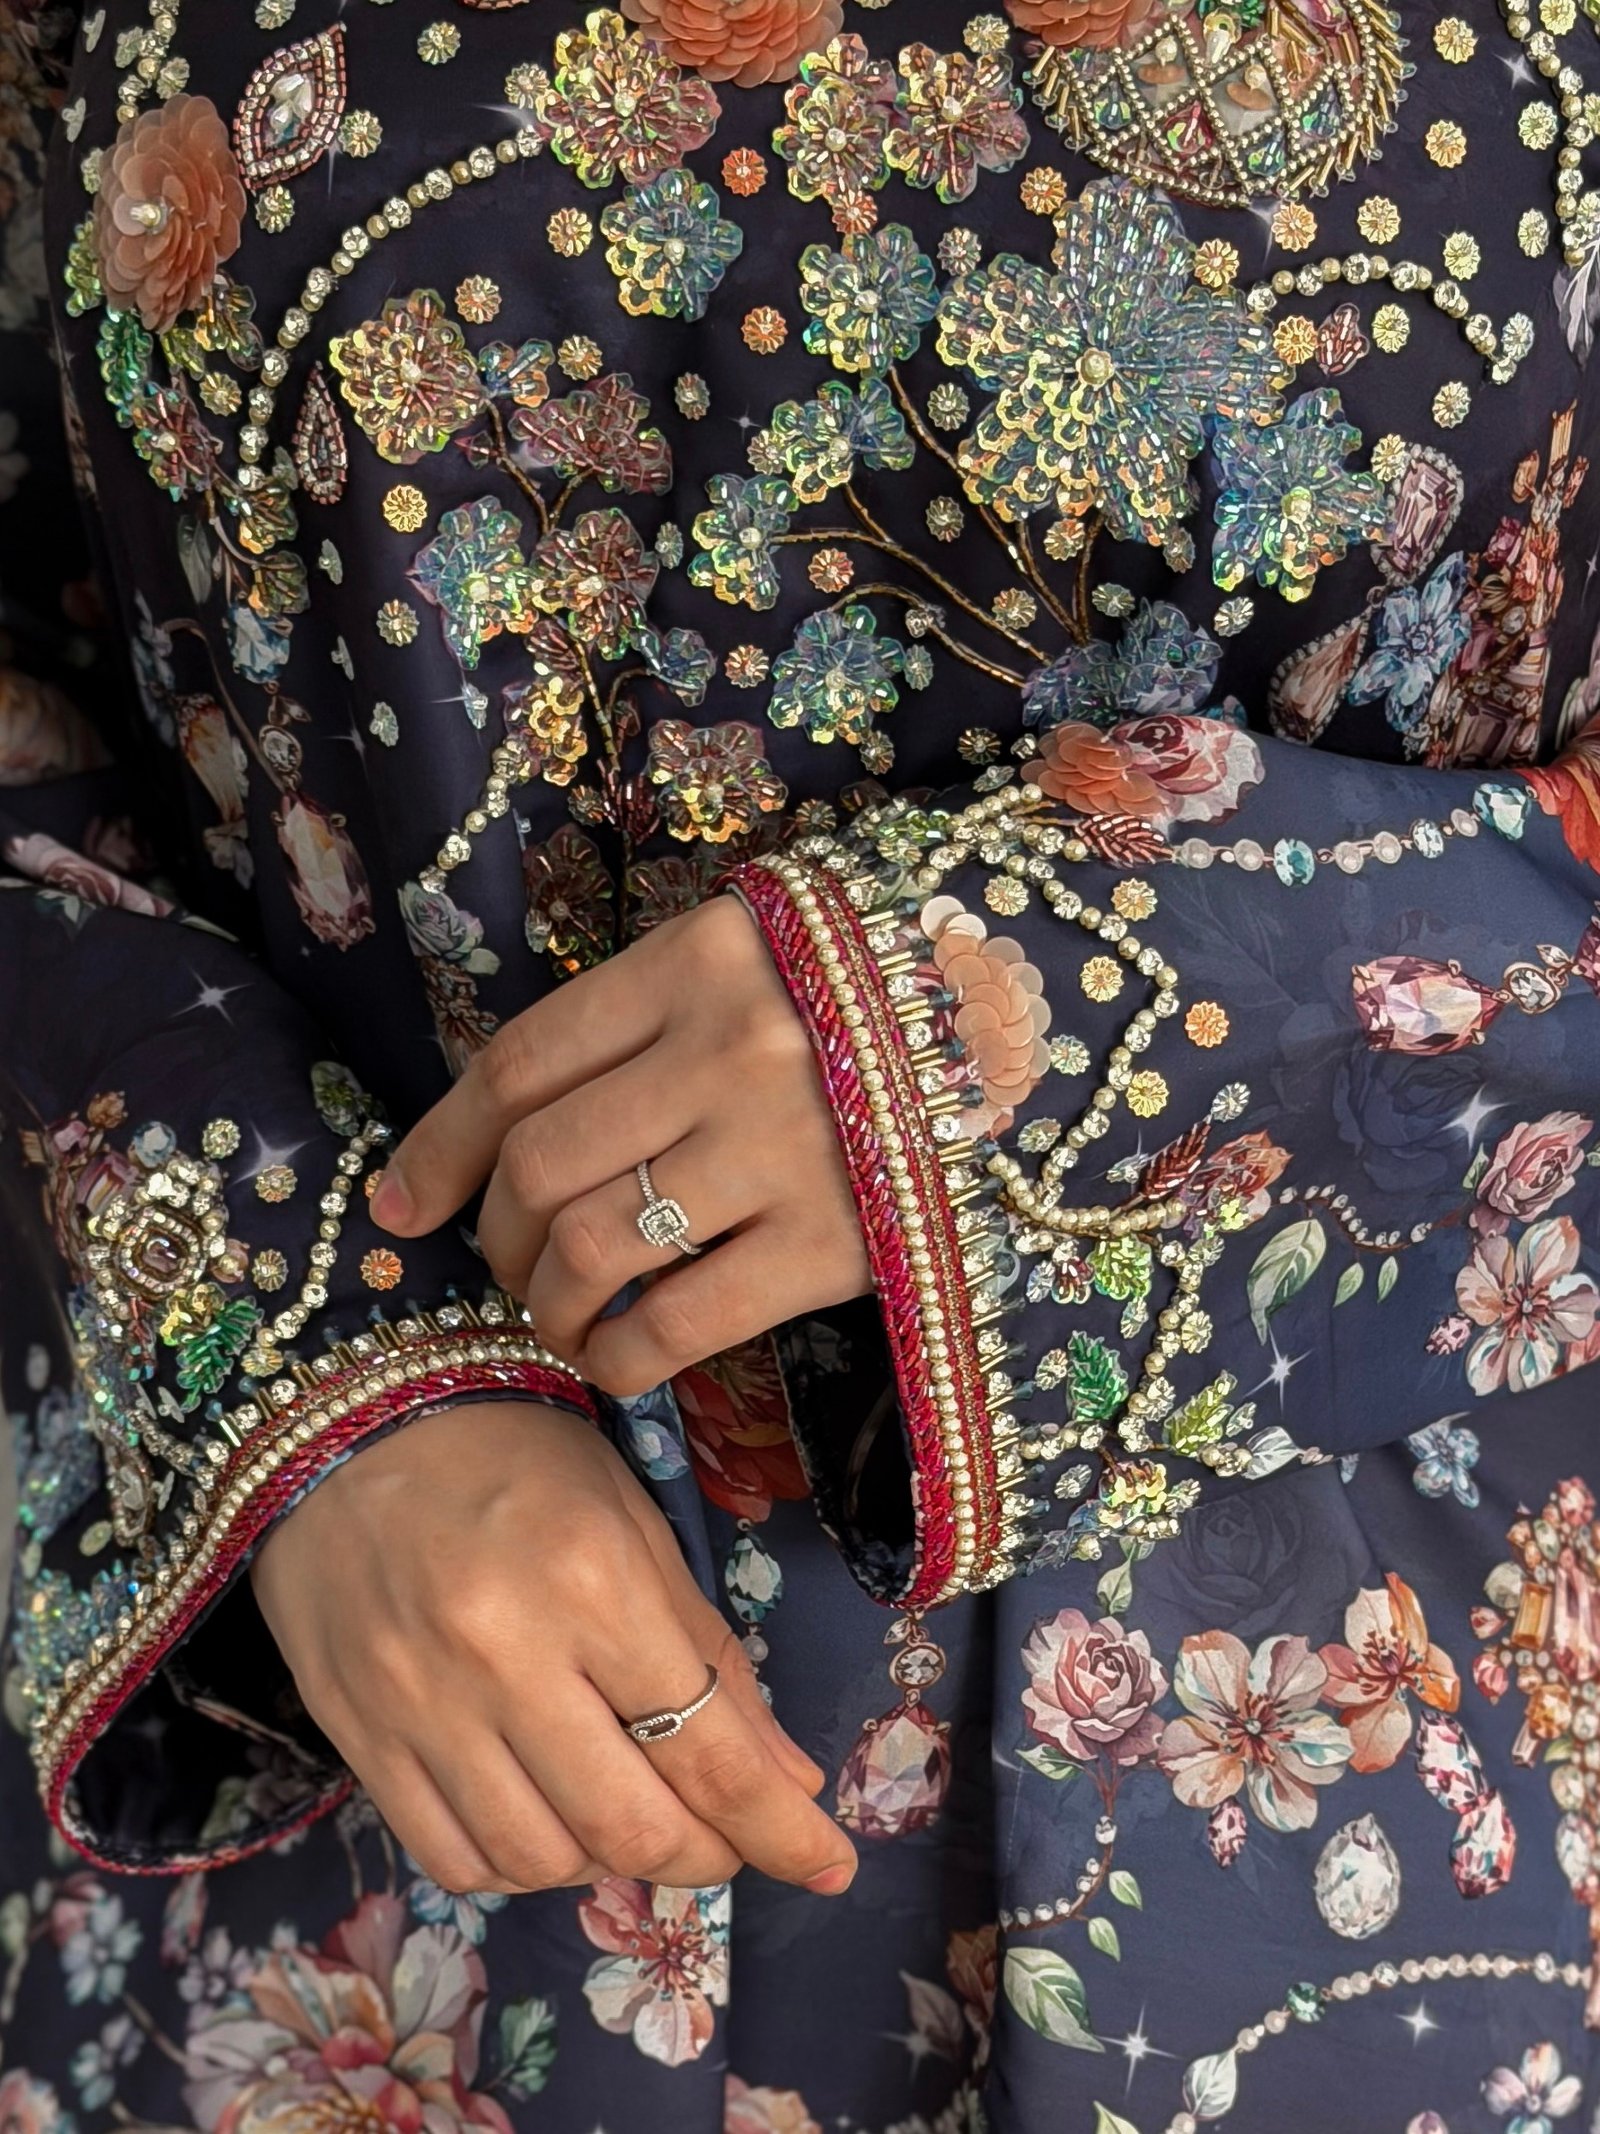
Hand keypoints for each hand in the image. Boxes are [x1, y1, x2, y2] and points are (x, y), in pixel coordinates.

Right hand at [251, 1400, 856, 1895]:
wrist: (346, 1425)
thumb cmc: (514, 1459)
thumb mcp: (634, 1524)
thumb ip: (708, 1654)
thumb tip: (786, 1779)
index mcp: (596, 1582)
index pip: (708, 1749)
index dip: (781, 1830)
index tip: (830, 1865)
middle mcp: (506, 1654)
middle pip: (630, 1826)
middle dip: (704, 1856)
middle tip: (728, 1842)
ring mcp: (421, 1704)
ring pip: (542, 1860)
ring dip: (608, 1861)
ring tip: (627, 1813)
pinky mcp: (358, 1735)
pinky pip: (453, 1858)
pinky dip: (517, 1866)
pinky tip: (544, 1821)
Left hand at [371, 897, 871, 1395]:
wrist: (1039, 1031)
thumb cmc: (870, 998)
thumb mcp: (752, 960)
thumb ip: (641, 1018)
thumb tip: (495, 1132)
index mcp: (697, 961)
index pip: (521, 1063)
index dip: (440, 1143)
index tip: (401, 1202)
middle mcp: (728, 1050)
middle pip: (541, 1166)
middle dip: (493, 1234)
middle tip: (500, 1262)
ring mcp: (783, 1151)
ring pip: (592, 1248)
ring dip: (544, 1301)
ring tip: (552, 1311)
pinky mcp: (836, 1246)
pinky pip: (680, 1323)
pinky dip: (618, 1357)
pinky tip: (612, 1358)